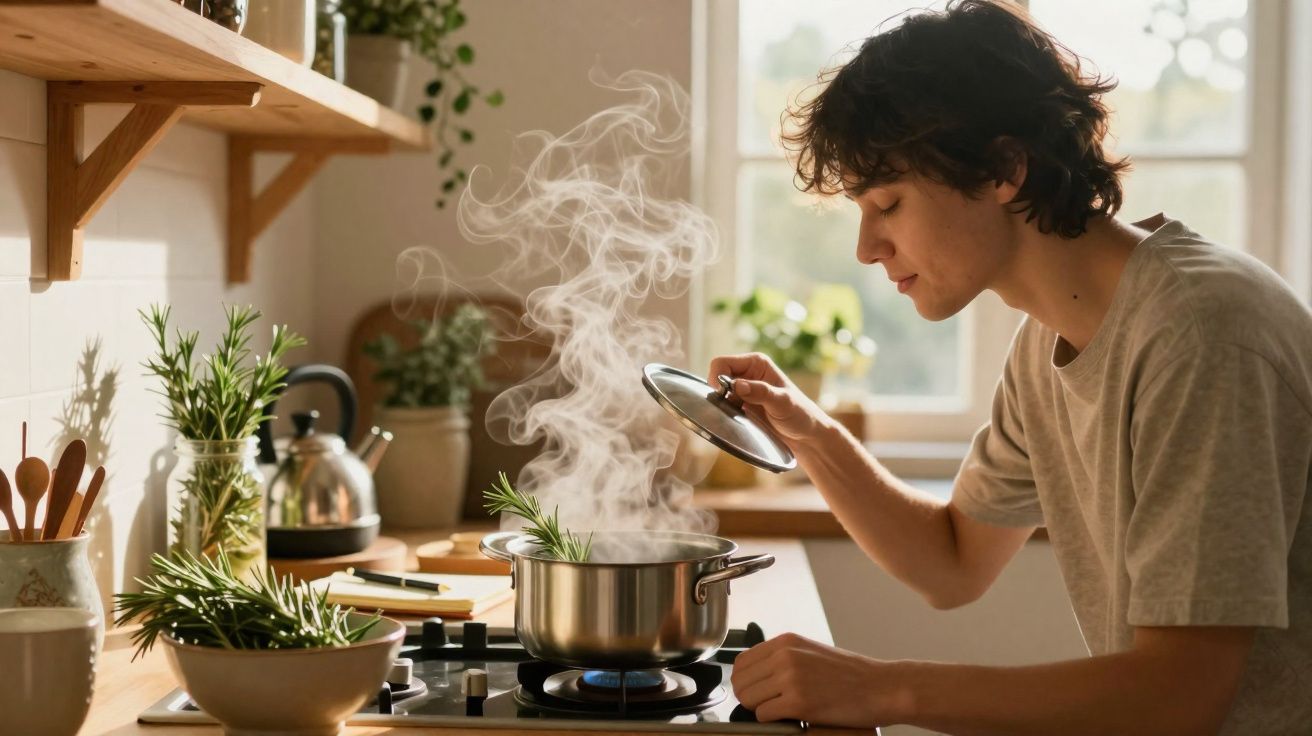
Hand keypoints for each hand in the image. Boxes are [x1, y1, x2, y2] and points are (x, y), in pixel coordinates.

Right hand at [705, 353, 829, 444]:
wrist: (807, 435)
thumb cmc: (800, 414)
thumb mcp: (782, 403)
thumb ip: (760, 392)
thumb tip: (737, 386)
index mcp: (756, 363)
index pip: (722, 363)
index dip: (717, 378)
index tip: (724, 396)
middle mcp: (747, 373)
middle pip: (716, 377)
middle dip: (719, 392)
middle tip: (734, 408)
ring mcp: (744, 390)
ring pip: (718, 393)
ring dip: (722, 405)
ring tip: (741, 415)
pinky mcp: (742, 406)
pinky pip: (723, 406)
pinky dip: (725, 413)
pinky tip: (740, 420)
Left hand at [730, 633, 909, 727]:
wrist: (882, 687)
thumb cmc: (852, 674)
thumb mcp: (811, 652)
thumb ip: (783, 658)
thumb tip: (758, 675)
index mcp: (786, 642)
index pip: (741, 662)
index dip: (745, 681)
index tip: (755, 691)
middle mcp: (784, 656)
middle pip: (740, 681)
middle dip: (749, 697)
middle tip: (766, 705)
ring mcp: (790, 678)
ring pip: (748, 699)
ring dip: (759, 709)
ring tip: (779, 710)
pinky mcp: (798, 702)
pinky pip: (763, 715)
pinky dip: (772, 720)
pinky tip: (789, 717)